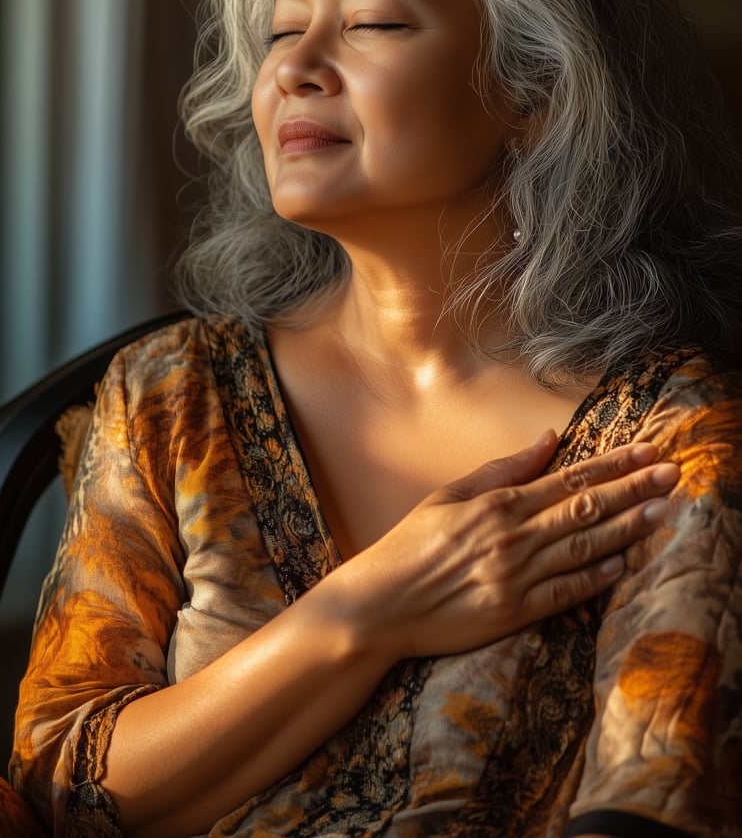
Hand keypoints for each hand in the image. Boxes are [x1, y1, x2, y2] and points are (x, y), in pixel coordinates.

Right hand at [329, 431, 676, 661]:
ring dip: (629, 529)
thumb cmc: (409, 545)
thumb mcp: (449, 494)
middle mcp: (513, 537)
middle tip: (674, 474)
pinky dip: (596, 578)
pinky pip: (565, 594)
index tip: (648, 451)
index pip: (569, 478)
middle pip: (587, 508)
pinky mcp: (514, 613)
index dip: (614, 464)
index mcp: (498, 504)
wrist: (378, 605)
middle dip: (635, 489)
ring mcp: (516, 577)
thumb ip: (502, 469)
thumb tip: (548, 439)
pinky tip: (624, 564)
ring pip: (585, 547)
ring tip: (665, 512)